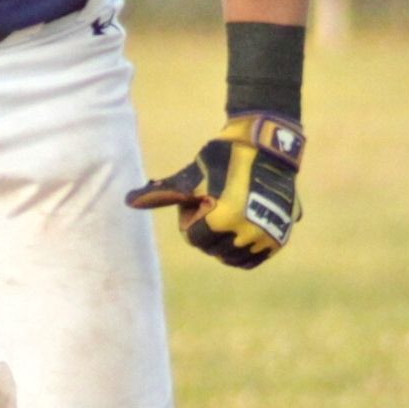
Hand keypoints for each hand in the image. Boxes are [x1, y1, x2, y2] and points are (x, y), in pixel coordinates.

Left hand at [127, 113, 303, 268]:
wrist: (268, 148)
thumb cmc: (223, 158)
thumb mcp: (191, 176)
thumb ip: (162, 194)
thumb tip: (128, 201)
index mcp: (222, 219)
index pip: (194, 238)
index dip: (192, 217)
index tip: (201, 198)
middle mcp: (247, 233)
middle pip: (212, 249)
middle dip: (208, 230)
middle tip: (215, 203)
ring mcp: (267, 237)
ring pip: (233, 258)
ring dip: (224, 243)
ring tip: (228, 214)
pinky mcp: (280, 237)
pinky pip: (253, 259)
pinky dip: (243, 252)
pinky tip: (238, 231)